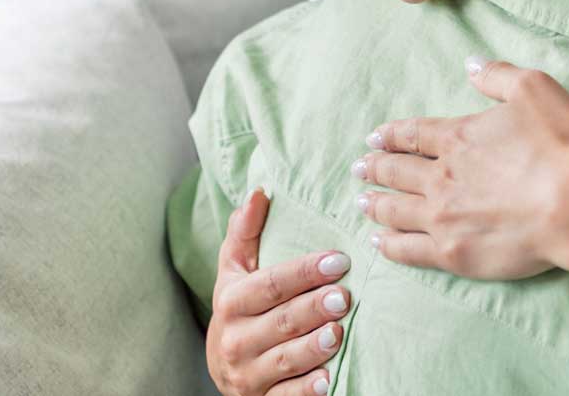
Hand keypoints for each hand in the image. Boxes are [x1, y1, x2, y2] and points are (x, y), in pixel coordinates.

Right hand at [206, 188, 351, 395]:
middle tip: (344, 297)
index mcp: (231, 302)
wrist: (224, 368)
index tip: (338, 261)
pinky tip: (328, 380)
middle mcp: (235, 339)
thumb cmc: (239, 309)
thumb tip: (260, 192)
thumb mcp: (235, 272)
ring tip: (338, 332)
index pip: (269, 284)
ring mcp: (248, 373)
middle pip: (279, 321)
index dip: (303, 272)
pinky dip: (306, 390)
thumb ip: (244, 234)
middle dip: (311, 308)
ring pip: (283, 360)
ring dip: (312, 348)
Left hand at [353, 57, 568, 278]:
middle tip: (359, 168)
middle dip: (375, 168)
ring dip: (376, 204)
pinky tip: (380, 242)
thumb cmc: (561, 146)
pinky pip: (409, 250)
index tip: (374, 138)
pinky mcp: (453, 254)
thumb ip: (498, 76)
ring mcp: (443, 217)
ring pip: (396, 210)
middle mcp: (443, 177)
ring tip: (362, 202)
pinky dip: (390, 245)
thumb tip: (471, 65)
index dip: (391, 136)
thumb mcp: (534, 90)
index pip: (413, 135)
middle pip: (398, 171)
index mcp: (459, 138)